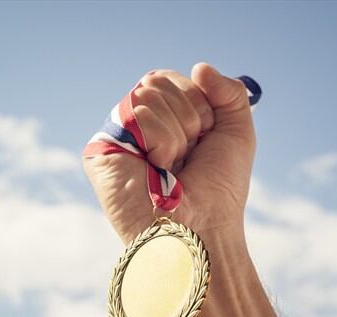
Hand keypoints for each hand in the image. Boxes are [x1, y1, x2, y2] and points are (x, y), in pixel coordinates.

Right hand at [83, 63, 256, 243]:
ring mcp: (115, 139)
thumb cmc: (218, 191)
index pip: (169, 78)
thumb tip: (198, 67)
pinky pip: (135, 116)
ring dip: (175, 135)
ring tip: (171, 169)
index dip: (196, 103)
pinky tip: (156, 171)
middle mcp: (134, 127)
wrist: (203, 228)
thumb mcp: (237, 133)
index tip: (204, 138)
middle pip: (157, 81)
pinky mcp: (99, 153)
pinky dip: (160, 142)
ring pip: (147, 96)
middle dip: (187, 117)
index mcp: (160, 120)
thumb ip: (229, 93)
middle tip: (187, 157)